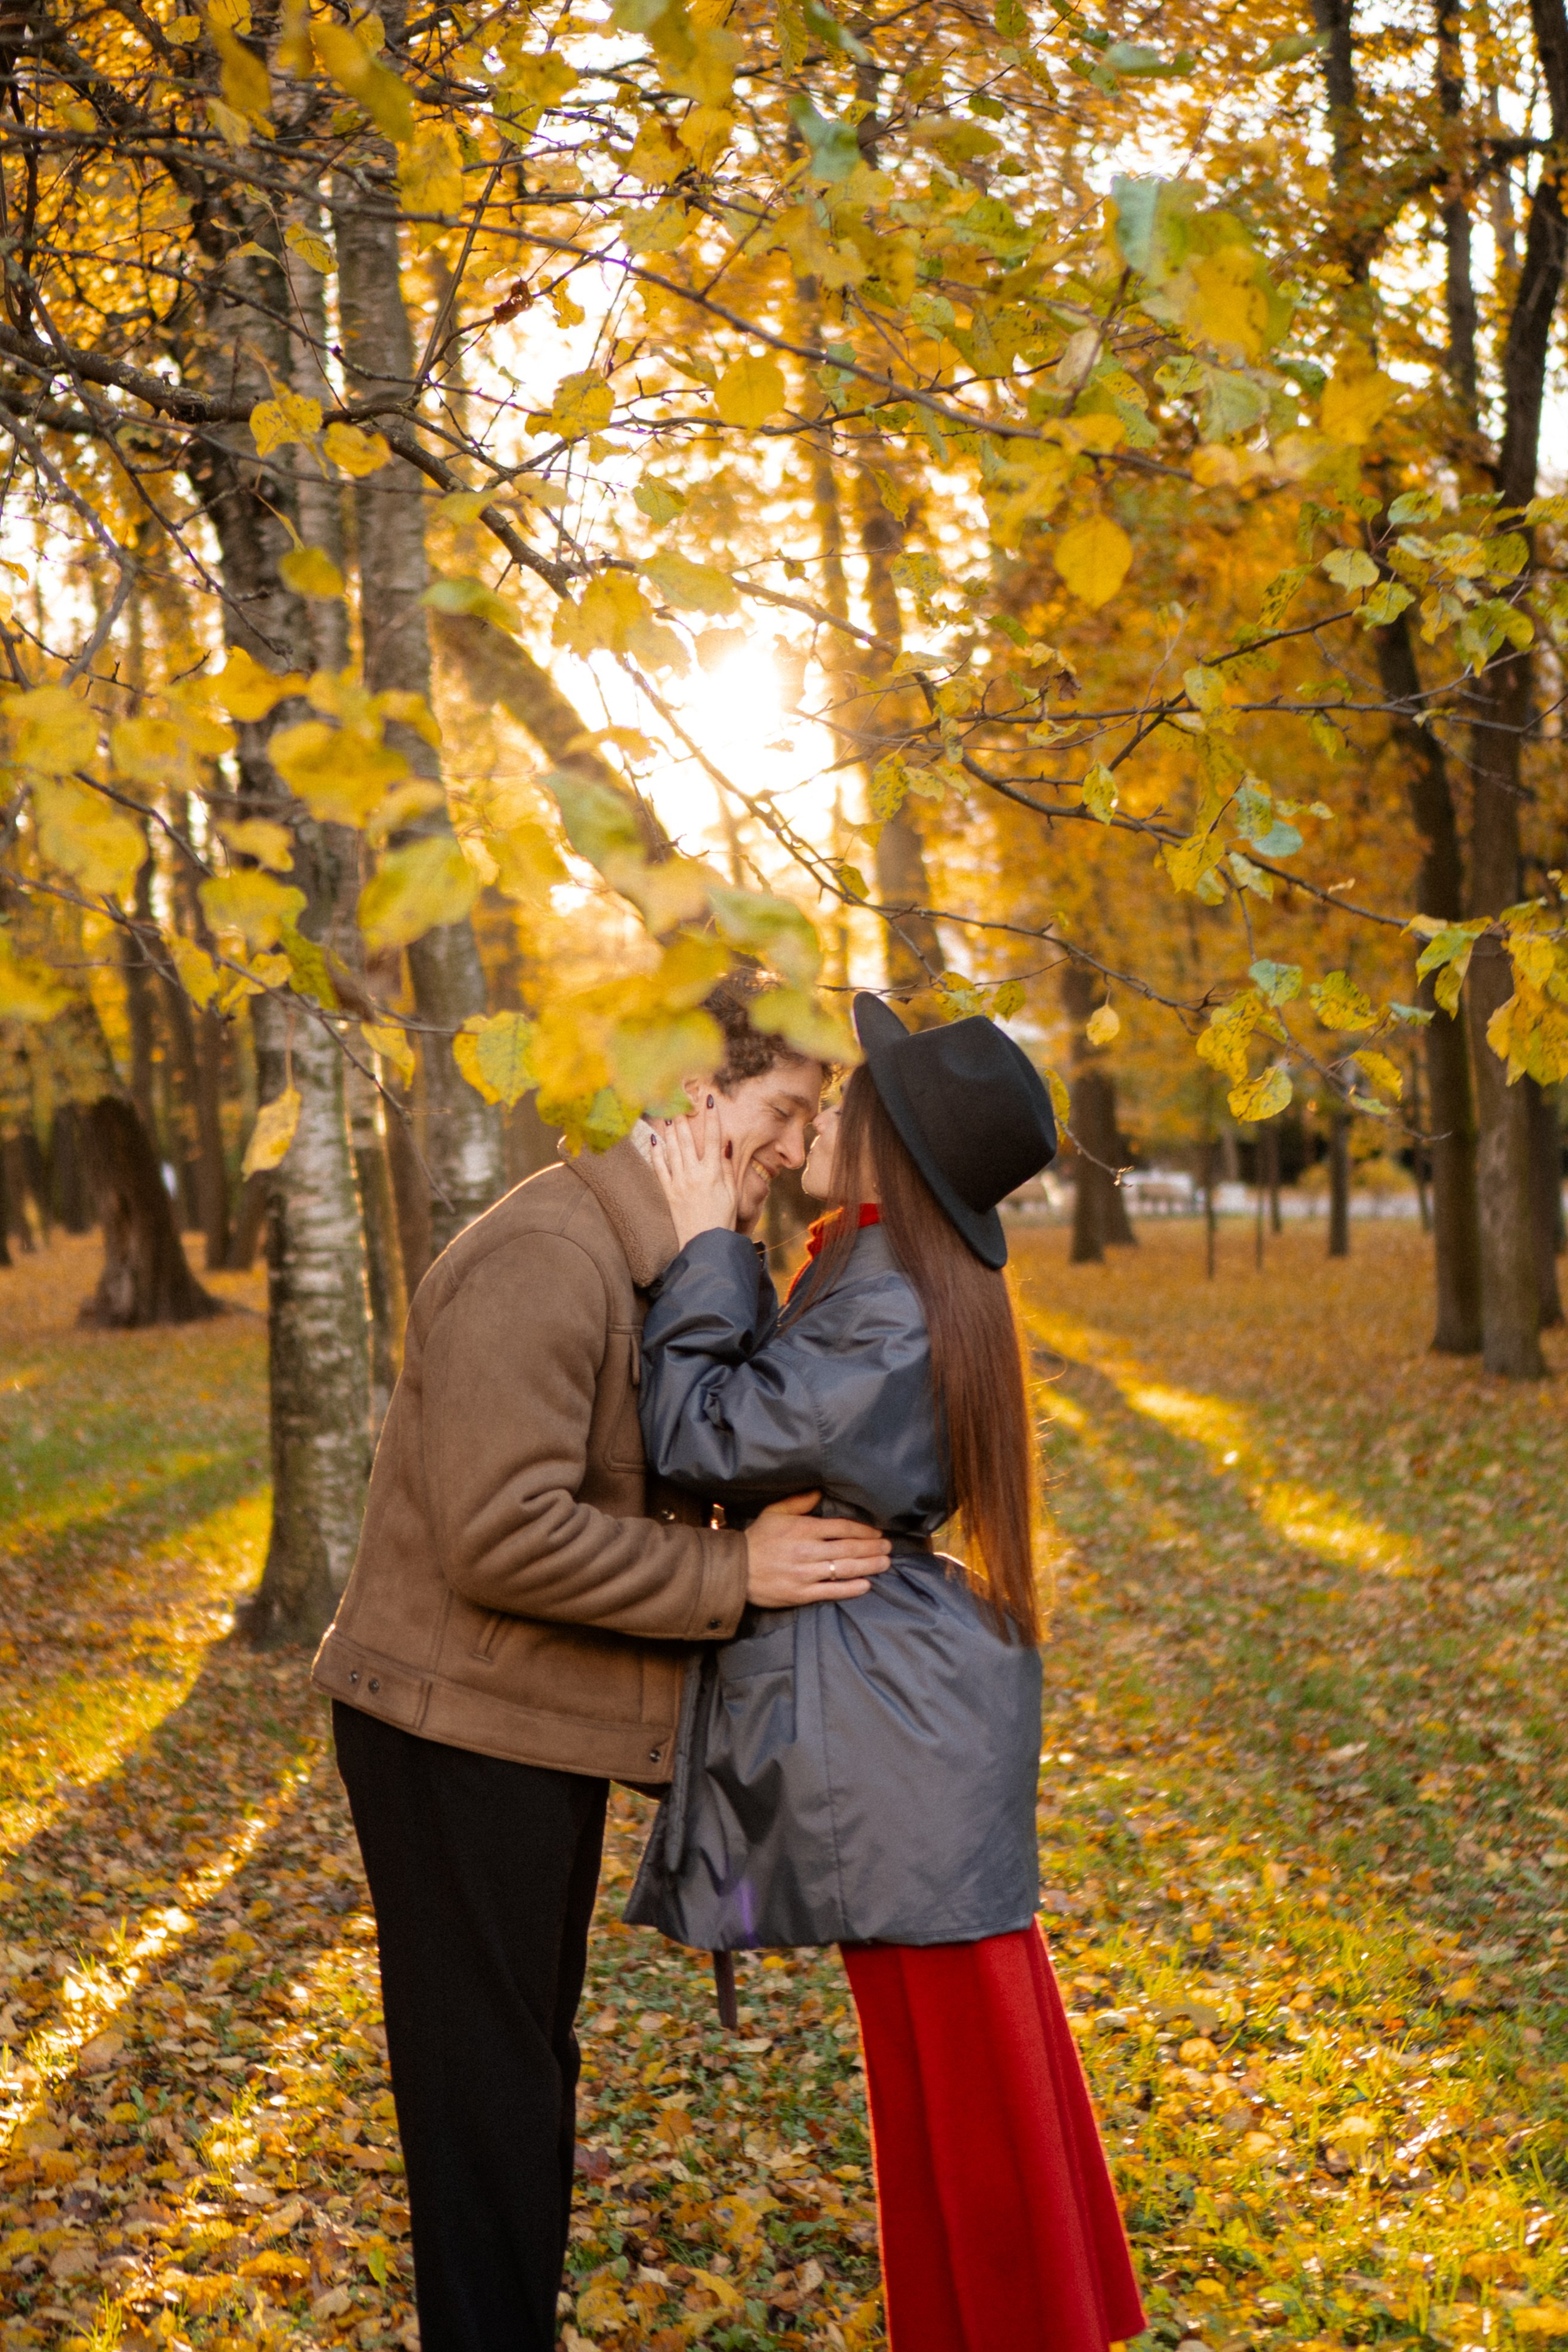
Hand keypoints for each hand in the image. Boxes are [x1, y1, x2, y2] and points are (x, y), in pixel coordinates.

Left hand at [649, 1097, 739, 1249]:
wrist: (704, 1243)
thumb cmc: (722, 1219)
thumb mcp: (733, 1193)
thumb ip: (727, 1168)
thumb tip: (725, 1145)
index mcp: (713, 1173)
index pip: (714, 1139)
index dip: (712, 1118)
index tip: (710, 1101)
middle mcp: (695, 1174)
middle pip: (688, 1140)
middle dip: (685, 1119)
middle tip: (680, 1102)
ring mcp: (679, 1182)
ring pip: (672, 1150)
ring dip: (669, 1131)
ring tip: (667, 1115)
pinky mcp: (668, 1192)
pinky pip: (660, 1168)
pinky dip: (656, 1153)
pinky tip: (653, 1140)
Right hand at [744, 1492, 891, 1606]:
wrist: (736, 1570)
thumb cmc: (757, 1539)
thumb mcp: (774, 1512)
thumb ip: (799, 1502)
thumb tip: (820, 1491)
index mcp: (803, 1529)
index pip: (842, 1528)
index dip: (863, 1530)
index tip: (877, 1532)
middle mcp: (807, 1550)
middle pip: (848, 1548)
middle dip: (872, 1547)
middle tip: (888, 1547)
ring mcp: (805, 1574)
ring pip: (844, 1569)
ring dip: (868, 1566)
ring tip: (885, 1563)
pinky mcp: (801, 1593)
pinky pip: (831, 1591)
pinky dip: (851, 1588)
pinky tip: (866, 1585)